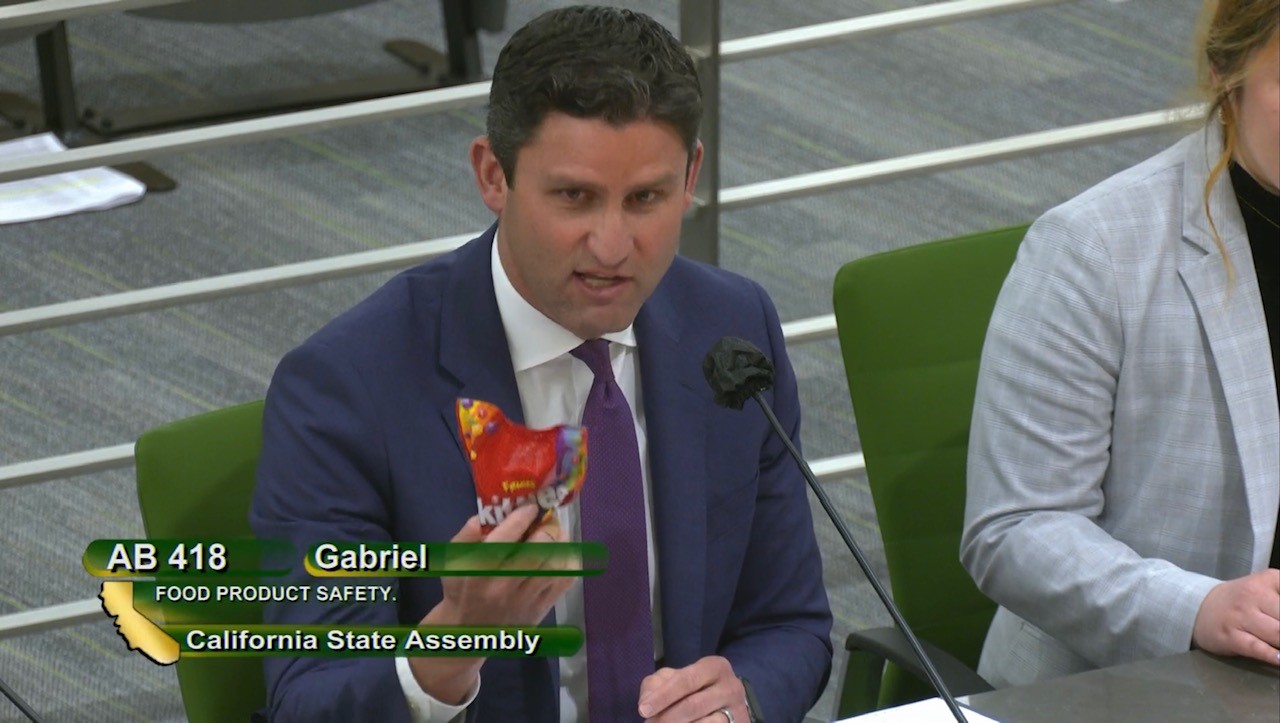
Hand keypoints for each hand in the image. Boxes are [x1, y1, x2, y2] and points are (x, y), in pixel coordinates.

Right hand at [408, 505, 574, 702]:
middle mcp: (504, 586)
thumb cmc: (462, 589)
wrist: (471, 631)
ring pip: (556, 564)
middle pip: (538, 550)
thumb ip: (465, 537)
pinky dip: (570, 562)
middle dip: (547, 527)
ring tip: (558, 531)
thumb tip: (482, 518)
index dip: (522, 517)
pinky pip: (565, 581)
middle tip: (548, 517)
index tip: (530, 507)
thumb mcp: (453, 562)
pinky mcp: (541, 609)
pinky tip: (564, 552)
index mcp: (479, 572)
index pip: (505, 538)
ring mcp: (526, 599)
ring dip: (561, 542)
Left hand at [637, 656, 746, 721]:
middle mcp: (731, 687)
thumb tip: (647, 702)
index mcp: (715, 667)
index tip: (643, 710)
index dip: (663, 696)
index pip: (686, 680)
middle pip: (693, 705)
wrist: (725, 705)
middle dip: (666, 717)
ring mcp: (738, 710)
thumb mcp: (675, 679)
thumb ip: (656, 684)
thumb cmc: (694, 688)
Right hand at [1191, 568, 1279, 666]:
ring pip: (1278, 634)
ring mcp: (1241, 616)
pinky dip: (1272, 656)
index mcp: (1269, 581)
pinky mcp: (1230, 636)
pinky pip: (1256, 647)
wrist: (1199, 606)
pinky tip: (1279, 659)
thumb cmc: (1242, 600)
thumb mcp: (1268, 587)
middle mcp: (1254, 596)